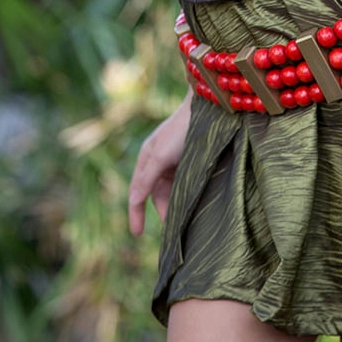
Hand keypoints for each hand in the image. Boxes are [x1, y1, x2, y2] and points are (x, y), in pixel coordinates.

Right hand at [128, 91, 191, 236]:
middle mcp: (159, 159)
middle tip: (175, 229)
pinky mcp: (191, 158)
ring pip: (172, 188)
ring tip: (187, 219)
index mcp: (147, 157)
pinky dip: (187, 193)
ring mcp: (175, 158)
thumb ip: (147, 179)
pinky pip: (185, 181)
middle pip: (157, 193)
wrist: (209, 108)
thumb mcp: (161, 156)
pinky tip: (194, 203)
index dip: (136, 213)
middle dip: (163, 210)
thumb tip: (133, 201)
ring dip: (177, 202)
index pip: (137, 191)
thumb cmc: (182, 130)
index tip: (137, 234)